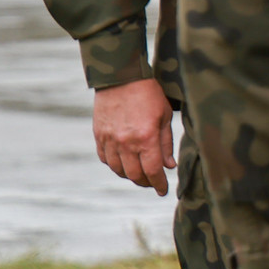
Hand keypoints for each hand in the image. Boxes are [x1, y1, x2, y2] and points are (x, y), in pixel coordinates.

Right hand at [92, 77, 174, 195]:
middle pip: (134, 175)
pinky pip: (105, 159)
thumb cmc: (149, 94)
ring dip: (129, 175)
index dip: (159, 184)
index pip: (153, 171)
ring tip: (139, 173)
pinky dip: (115, 165)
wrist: (121, 77)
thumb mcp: (164, 117)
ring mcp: (110, 140)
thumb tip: (169, 166)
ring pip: (118, 170)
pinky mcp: (99, 135)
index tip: (163, 191)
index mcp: (146, 138)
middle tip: (153, 182)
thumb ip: (166, 144)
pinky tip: (123, 162)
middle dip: (145, 182)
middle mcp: (126, 143)